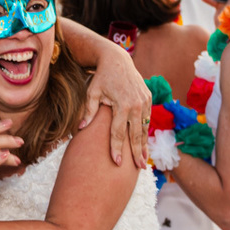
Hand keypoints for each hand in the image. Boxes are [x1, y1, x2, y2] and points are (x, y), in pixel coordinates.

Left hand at [82, 44, 150, 168]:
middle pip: (135, 134)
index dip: (117, 148)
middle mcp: (136, 104)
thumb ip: (89, 111)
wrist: (117, 60)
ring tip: (143, 161)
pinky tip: (144, 145)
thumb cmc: (101, 78)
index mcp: (122, 104)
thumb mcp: (92, 92)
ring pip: (144, 128)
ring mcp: (145, 101)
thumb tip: (80, 128)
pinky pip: (147, 120)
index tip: (116, 163)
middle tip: (139, 168)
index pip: (118, 132)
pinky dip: (145, 132)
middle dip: (136, 152)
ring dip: (144, 145)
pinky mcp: (148, 99)